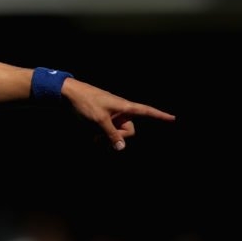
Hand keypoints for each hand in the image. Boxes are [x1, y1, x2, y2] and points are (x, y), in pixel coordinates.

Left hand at [61, 78, 175, 150]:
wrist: (68, 93)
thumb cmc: (86, 103)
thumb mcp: (99, 121)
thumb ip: (111, 134)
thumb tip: (122, 147)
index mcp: (125, 107)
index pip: (147, 111)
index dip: (160, 116)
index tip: (173, 118)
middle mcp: (121, 110)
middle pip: (129, 130)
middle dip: (119, 137)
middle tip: (102, 137)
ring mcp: (111, 114)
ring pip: (117, 132)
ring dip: (108, 138)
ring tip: (94, 139)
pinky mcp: (102, 117)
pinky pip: (108, 130)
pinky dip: (103, 136)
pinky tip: (93, 139)